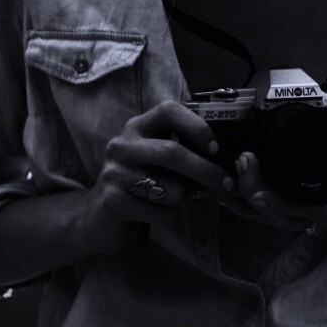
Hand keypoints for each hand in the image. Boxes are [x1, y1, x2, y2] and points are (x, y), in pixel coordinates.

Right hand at [74, 100, 228, 253]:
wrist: (99, 216)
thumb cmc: (140, 183)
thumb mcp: (157, 159)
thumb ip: (182, 150)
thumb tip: (226, 157)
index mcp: (138, 127)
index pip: (168, 110)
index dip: (196, 126)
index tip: (216, 148)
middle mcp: (122, 145)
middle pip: (172, 152)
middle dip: (206, 170)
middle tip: (227, 184)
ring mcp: (113, 172)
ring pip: (169, 188)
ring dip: (182, 198)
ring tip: (172, 200)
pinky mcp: (112, 201)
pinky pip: (160, 211)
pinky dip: (169, 216)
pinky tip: (158, 214)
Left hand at [230, 124, 326, 241]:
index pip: (316, 206)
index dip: (284, 202)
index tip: (259, 191)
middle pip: (287, 215)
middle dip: (257, 192)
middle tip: (244, 160)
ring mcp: (325, 220)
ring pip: (280, 219)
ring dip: (253, 199)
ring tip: (239, 167)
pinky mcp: (318, 219)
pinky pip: (283, 217)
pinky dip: (259, 205)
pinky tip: (241, 188)